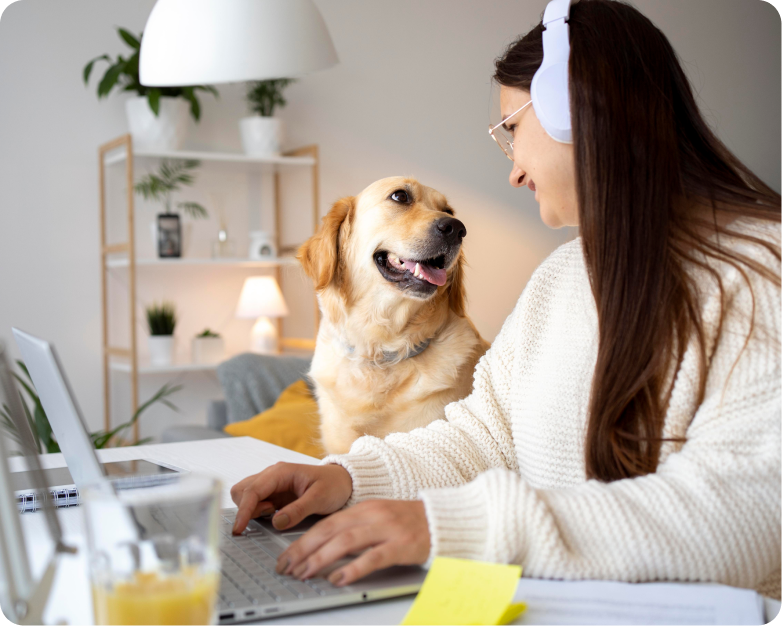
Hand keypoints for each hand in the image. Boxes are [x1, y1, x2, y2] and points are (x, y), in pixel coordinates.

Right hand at [230, 462, 352, 534]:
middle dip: (248, 508)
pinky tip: (275, 514)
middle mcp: (272, 476)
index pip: (252, 490)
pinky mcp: (273, 495)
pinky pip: (254, 503)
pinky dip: (257, 512)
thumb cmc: (334, 485)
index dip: (244, 510)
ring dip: (252, 510)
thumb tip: (277, 523)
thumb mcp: (320, 498)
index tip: (239, 529)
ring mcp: (271, 485)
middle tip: (271, 514)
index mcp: (281, 472)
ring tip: (275, 513)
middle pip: (242, 491)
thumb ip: (299, 510)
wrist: (343, 482)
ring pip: (245, 496)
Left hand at [275, 499, 430, 585]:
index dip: (303, 541)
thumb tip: (324, 547)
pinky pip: (373, 557)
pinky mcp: (401, 544)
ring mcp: (387, 529)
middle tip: (287, 567)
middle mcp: (372, 515)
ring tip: (305, 573)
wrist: (443, 519)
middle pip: (330, 530)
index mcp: (364, 508)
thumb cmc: (410, 522)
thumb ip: (354, 528)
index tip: (286, 557)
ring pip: (346, 541)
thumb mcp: (378, 518)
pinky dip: (353, 568)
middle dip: (304, 549)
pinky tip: (339, 578)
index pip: (326, 524)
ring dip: (321, 558)